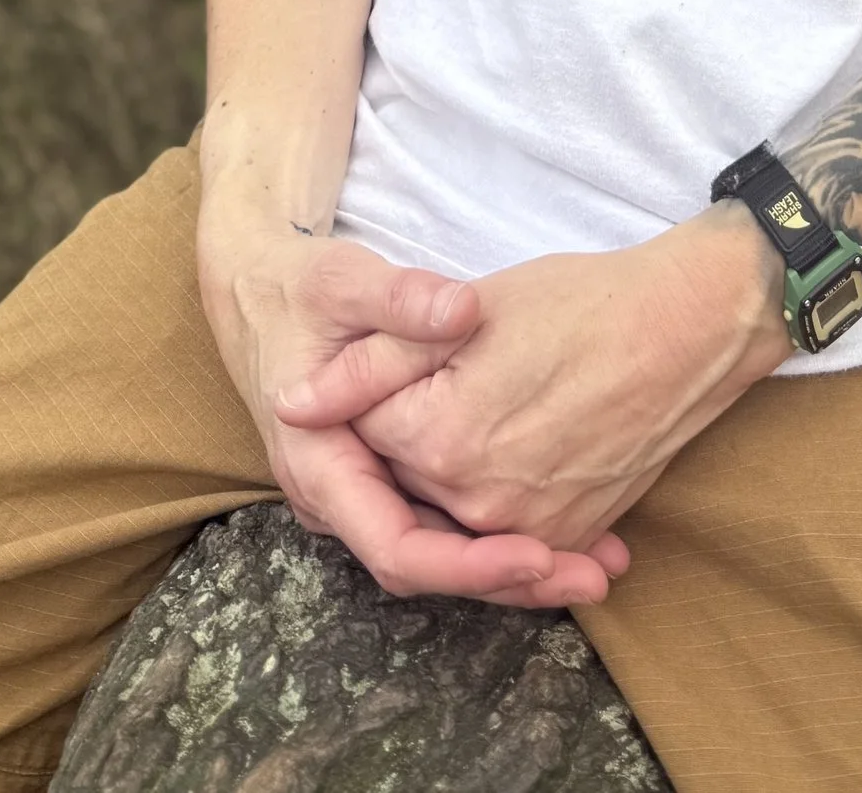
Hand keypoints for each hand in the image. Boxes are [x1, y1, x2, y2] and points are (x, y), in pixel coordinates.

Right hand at [196, 164, 625, 608]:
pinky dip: (500, 533)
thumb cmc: (301, 288)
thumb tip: (463, 311)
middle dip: (508, 578)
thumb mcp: (344, 283)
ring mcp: (365, 496)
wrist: (262, 294)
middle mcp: (340, 501)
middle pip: (428, 567)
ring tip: (600, 563)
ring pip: (441, 553)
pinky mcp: (389, 481)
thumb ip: (401, 300)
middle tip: (593, 573)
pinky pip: (444, 524)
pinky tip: (569, 530)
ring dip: (514, 565)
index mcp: (320, 468)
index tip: (538, 555)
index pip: (395, 547)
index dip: (468, 563)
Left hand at [288, 205, 792, 560]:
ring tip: (483, 417)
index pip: (368, 433)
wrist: (688, 325)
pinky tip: (517, 450)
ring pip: (459, 514)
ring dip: (453, 478)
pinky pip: (515, 534)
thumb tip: (292, 404)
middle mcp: (480, 505)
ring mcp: (532, 528)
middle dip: (410, 440)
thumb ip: (371, 364)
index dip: (374, 392)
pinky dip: (502, 506)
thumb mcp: (468, 310)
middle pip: (409, 483)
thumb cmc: (579, 302)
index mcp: (442, 444)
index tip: (405, 353)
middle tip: (453, 378)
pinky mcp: (573, 532)